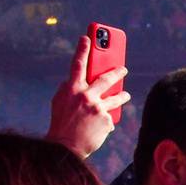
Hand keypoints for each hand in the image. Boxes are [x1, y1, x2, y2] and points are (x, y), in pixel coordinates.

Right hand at [46, 35, 130, 157]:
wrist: (66, 147)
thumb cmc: (61, 124)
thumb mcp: (59, 102)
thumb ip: (67, 90)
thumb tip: (74, 81)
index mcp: (71, 89)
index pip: (78, 64)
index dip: (82, 49)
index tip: (87, 37)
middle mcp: (85, 95)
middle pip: (106, 78)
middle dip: (117, 71)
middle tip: (124, 68)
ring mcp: (97, 107)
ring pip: (116, 98)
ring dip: (123, 95)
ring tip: (126, 94)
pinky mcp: (106, 120)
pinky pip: (109, 117)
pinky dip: (106, 121)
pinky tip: (101, 127)